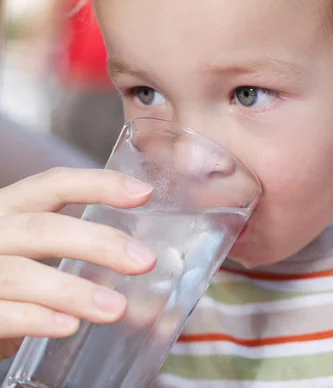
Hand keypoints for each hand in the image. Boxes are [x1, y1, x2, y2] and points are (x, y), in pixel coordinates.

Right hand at [0, 167, 154, 341]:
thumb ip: (68, 244)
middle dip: (98, 243)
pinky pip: (2, 314)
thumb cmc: (5, 272)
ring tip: (116, 308)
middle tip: (144, 261)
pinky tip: (70, 325)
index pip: (52, 183)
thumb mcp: (27, 246)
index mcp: (8, 208)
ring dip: (74, 291)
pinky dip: (38, 319)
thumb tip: (135, 260)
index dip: (98, 184)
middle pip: (42, 229)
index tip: (142, 192)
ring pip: (22, 275)